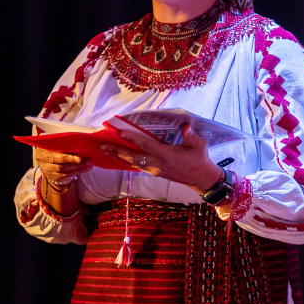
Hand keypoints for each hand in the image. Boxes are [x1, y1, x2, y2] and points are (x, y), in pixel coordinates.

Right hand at [34, 148, 90, 190]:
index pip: (55, 156)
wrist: (47, 157)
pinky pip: (65, 176)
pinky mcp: (53, 177)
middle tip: (89, 161)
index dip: (67, 158)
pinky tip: (85, 169)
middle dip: (76, 164)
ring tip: (89, 165)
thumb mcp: (56, 142)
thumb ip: (64, 143)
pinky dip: (76, 172)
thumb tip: (80, 143)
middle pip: (61, 166)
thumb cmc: (54, 146)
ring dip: (78, 169)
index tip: (80, 158)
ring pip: (64, 172)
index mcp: (43, 151)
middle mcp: (43, 162)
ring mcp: (48, 170)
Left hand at [103, 120, 224, 192]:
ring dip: (119, 156)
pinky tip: (121, 157)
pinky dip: (128, 161)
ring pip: (133, 162)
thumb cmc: (200, 160)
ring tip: (106, 150)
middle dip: (117, 151)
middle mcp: (158, 163)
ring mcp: (155, 169)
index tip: (120, 133)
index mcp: (167, 155)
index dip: (133, 139)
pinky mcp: (156, 173)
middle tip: (102, 145)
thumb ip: (191, 135)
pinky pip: (138, 166)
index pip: (146, 145)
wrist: (201, 179)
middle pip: (133, 156)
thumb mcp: (199, 145)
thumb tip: (185, 125)